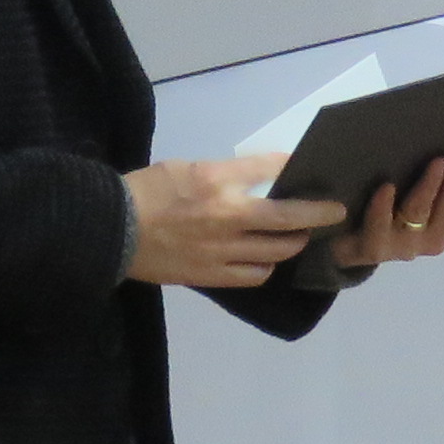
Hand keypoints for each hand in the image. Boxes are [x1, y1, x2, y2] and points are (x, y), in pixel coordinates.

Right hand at [125, 154, 348, 290]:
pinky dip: (266, 267)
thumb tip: (260, 178)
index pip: (272, 173)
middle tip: (331, 214)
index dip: (298, 173)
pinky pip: (253, 276)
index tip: (319, 182)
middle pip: (288, 220)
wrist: (112, 229)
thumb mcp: (188, 167)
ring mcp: (222, 251)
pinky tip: (266, 261)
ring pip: (276, 252)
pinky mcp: (212, 275)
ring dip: (292, 243)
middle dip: (315, 217)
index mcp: (219, 184)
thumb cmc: (147, 191)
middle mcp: (228, 218)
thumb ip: (227, 174)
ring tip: (297, 237)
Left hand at [336, 144, 443, 269]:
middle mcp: (434, 239)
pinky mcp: (374, 247)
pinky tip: (387, 185)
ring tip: (437, 162)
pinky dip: (383, 207)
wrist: (350, 247)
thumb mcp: (436, 205)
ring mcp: (404, 246)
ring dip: (430, 189)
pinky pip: (380, 227)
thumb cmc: (398, 217)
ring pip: (421, 215)